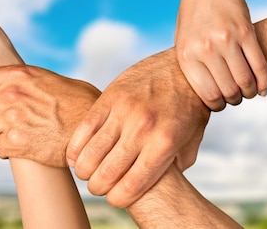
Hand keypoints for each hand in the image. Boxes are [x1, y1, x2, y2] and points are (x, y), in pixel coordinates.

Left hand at [0, 65, 100, 167]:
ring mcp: (13, 119)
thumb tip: (8, 84)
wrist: (95, 128)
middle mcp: (12, 95)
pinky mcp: (17, 143)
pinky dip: (6, 149)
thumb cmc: (78, 102)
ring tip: (19, 131)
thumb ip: (24, 80)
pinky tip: (21, 145)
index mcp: (19, 75)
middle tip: (6, 118)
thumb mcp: (49, 79)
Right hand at [66, 48, 209, 207]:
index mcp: (164, 144)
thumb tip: (160, 184)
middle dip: (98, 188)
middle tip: (98, 187)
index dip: (118, 199)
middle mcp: (143, 128)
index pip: (131, 186)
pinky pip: (84, 127)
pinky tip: (76, 155)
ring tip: (87, 172)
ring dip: (85, 170)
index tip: (114, 199)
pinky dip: (76, 147)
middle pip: (107, 173)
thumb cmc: (189, 107)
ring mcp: (124, 110)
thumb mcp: (191, 140)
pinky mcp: (110, 96)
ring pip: (91, 153)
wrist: (184, 67)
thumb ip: (175, 164)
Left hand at [176, 0, 266, 109]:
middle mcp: (205, 49)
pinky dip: (264, 82)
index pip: (207, 95)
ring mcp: (226, 40)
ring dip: (250, 92)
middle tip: (237, 96)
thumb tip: (206, 94)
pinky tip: (262, 87)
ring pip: (245, 82)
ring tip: (248, 91)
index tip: (222, 102)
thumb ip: (192, 64)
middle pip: (228, 91)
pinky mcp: (246, 32)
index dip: (218, 105)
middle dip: (235, 99)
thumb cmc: (194, 13)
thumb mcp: (183, 38)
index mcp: (186, 54)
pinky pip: (260, 66)